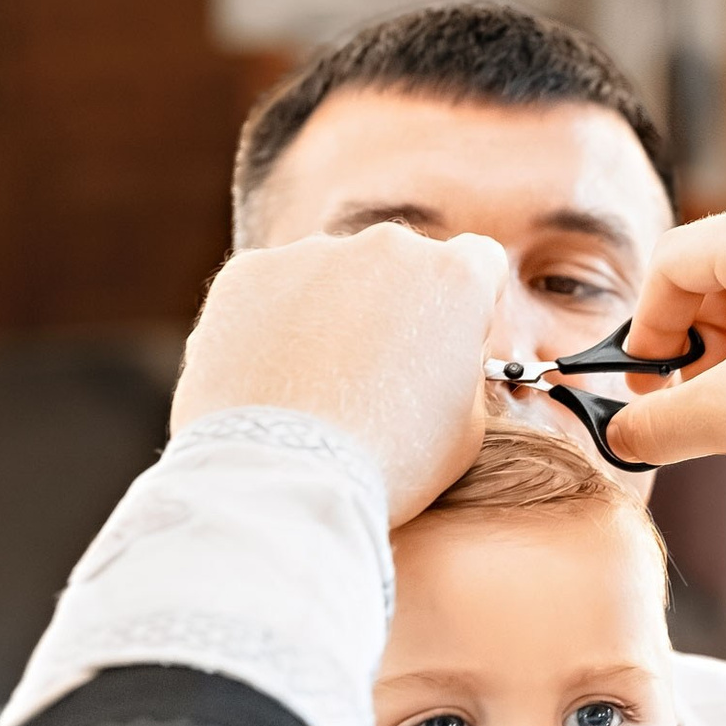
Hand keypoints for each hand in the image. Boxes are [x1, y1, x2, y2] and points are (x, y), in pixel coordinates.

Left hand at [171, 224, 506, 524]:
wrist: (284, 479)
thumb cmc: (390, 464)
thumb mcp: (467, 423)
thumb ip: (461, 366)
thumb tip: (440, 354)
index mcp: (454, 277)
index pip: (478, 262)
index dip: (465, 304)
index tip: (446, 339)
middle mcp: (386, 246)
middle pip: (399, 264)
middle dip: (392, 306)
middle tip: (374, 374)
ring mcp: (311, 254)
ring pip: (330, 276)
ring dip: (330, 314)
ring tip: (313, 388)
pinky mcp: (247, 273)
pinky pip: (270, 292)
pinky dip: (271, 325)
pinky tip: (273, 381)